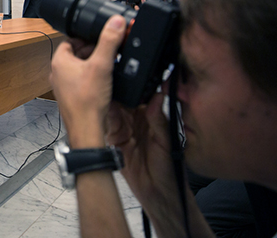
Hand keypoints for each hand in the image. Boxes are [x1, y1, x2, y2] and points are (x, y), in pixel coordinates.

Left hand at [49, 15, 126, 147]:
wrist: (87, 129)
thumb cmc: (87, 102)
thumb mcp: (102, 65)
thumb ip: (109, 41)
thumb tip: (115, 22)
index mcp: (59, 61)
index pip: (70, 40)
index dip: (86, 37)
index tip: (99, 36)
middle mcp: (58, 73)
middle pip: (76, 53)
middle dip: (92, 50)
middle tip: (108, 50)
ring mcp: (63, 86)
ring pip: (79, 68)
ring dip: (93, 65)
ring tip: (108, 65)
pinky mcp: (72, 97)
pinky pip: (82, 81)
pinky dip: (92, 78)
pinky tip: (105, 82)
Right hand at [104, 95, 207, 236]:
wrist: (159, 194)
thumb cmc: (170, 168)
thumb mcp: (166, 141)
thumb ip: (159, 120)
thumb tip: (157, 96)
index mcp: (151, 115)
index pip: (138, 96)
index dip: (130, 89)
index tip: (122, 83)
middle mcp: (137, 119)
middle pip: (121, 102)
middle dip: (114, 99)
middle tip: (110, 98)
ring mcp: (125, 130)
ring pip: (112, 114)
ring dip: (109, 114)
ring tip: (111, 117)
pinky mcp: (115, 141)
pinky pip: (107, 129)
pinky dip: (105, 127)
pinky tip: (108, 130)